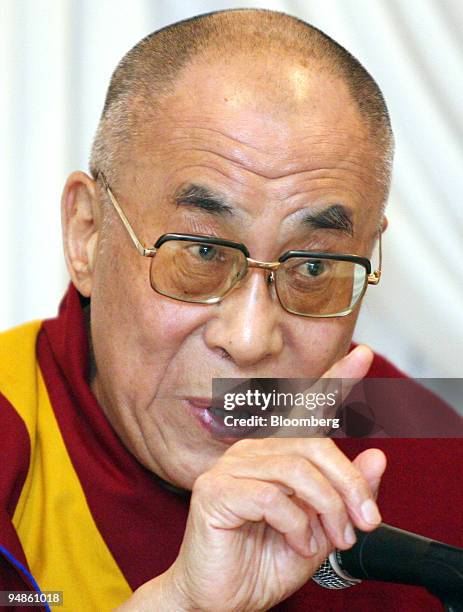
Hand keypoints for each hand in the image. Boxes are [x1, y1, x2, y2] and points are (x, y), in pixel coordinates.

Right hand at [120, 346, 386, 610]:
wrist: (222, 599)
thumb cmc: (264, 561)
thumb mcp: (321, 531)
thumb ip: (344, 495)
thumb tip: (376, 457)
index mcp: (277, 454)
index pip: (307, 408)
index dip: (336, 379)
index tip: (362, 356)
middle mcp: (252, 450)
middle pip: (314, 445)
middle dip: (349, 485)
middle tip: (365, 522)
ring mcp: (230, 467)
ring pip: (297, 470)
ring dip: (327, 509)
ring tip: (333, 539)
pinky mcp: (214, 489)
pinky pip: (271, 497)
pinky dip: (296, 525)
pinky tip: (298, 543)